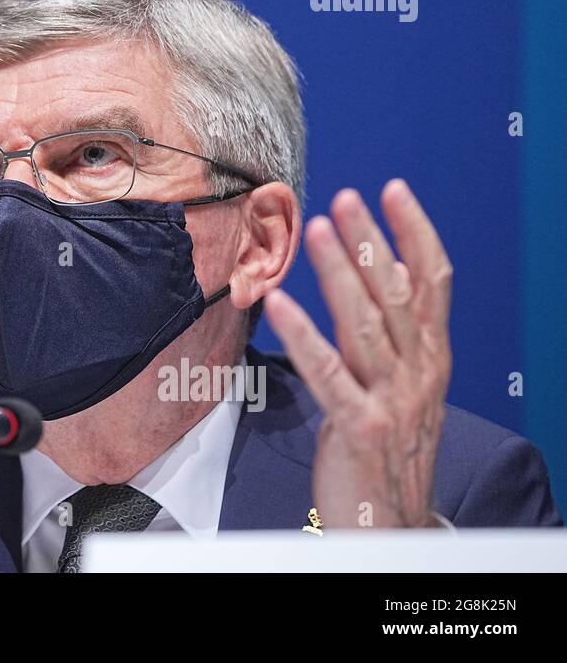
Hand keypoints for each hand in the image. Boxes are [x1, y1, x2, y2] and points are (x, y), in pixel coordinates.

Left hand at [265, 179, 452, 528]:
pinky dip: (304, 335)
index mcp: (430, 360)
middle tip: (347, 197)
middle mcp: (418, 374)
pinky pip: (329, 374)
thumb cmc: (386, 452)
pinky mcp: (360, 428)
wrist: (390, 526)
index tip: (393, 191)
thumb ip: (391, 337)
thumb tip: (377, 275)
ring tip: (318, 230)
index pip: (433, 284)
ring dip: (341, 273)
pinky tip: (282, 303)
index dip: (416, 233)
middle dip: (372, 240)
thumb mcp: (400, 388)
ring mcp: (392, 400)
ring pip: (367, 324)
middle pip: (398, 294)